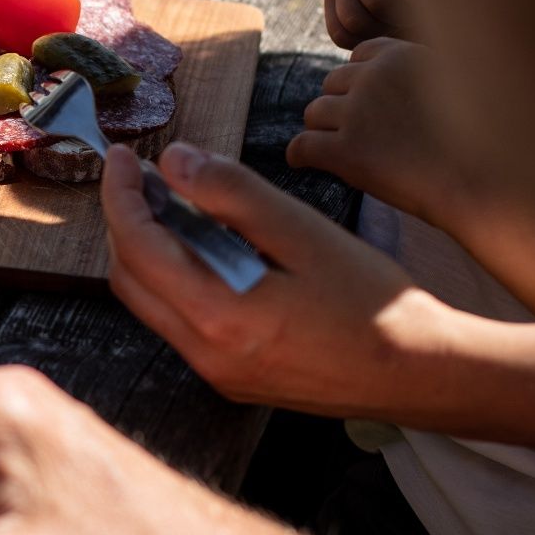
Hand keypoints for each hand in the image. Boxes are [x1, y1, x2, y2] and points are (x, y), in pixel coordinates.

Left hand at [100, 142, 446, 413]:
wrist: (414, 372)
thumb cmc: (370, 301)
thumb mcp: (304, 231)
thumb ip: (234, 194)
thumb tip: (174, 162)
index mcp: (220, 315)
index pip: (137, 246)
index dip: (120, 195)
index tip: (122, 156)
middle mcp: (205, 352)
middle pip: (129, 279)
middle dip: (125, 221)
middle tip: (142, 176)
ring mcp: (215, 371)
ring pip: (149, 304)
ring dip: (146, 251)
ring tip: (170, 205)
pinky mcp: (230, 378)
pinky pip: (177, 323)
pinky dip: (173, 279)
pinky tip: (203, 249)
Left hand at [286, 37, 464, 223]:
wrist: (484, 184)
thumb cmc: (481, 141)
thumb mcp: (460, 84)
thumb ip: (427, 74)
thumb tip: (402, 86)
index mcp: (402, 55)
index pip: (359, 57)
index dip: (361, 82)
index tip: (370, 105)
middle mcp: (375, 77)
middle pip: (332, 84)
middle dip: (340, 107)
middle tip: (358, 135)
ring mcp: (357, 112)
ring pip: (314, 113)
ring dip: (323, 131)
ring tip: (341, 152)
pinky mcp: (345, 150)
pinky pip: (301, 147)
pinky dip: (299, 156)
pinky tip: (304, 163)